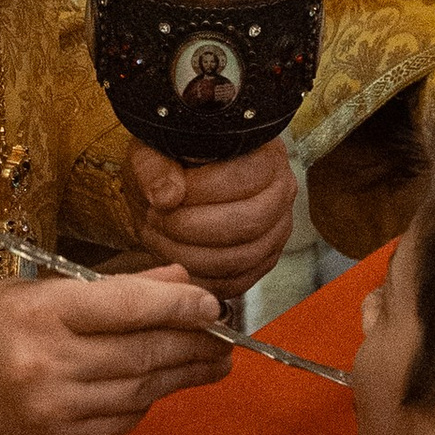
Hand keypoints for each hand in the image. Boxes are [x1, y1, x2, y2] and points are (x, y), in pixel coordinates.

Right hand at [0, 261, 228, 434]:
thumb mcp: (32, 291)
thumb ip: (106, 288)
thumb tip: (175, 280)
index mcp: (40, 314)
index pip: (127, 305)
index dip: (179, 303)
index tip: (212, 302)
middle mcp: (49, 365)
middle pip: (144, 352)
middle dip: (195, 343)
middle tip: (225, 336)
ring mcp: (53, 412)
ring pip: (140, 392)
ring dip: (181, 376)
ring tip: (210, 362)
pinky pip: (119, 425)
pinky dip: (144, 404)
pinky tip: (157, 388)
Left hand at [125, 141, 295, 299]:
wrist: (173, 189)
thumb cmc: (170, 165)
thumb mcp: (154, 152)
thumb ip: (156, 168)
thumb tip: (167, 196)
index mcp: (264, 155)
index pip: (243, 178)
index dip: (201, 191)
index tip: (167, 196)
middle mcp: (280, 192)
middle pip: (247, 222)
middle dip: (192, 227)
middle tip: (158, 219)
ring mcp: (276, 231)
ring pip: (241, 256)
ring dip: (190, 253)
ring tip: (160, 236)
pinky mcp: (261, 262)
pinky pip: (236, 282)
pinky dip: (199, 277)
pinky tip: (173, 259)